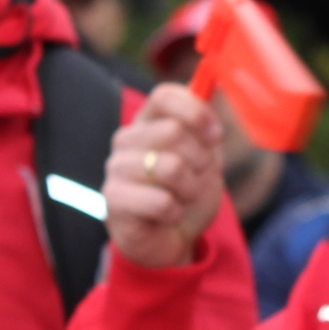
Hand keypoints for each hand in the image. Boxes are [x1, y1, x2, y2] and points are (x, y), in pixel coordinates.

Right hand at [103, 83, 224, 269]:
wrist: (172, 240)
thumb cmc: (187, 196)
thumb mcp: (205, 158)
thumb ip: (205, 127)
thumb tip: (208, 89)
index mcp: (149, 122)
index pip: (165, 95)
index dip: (196, 112)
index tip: (215, 136)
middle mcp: (127, 139)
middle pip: (173, 132)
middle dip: (200, 160)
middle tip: (197, 178)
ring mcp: (116, 168)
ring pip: (169, 167)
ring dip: (190, 189)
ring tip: (183, 199)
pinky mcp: (113, 199)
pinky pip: (160, 201)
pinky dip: (176, 212)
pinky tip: (169, 216)